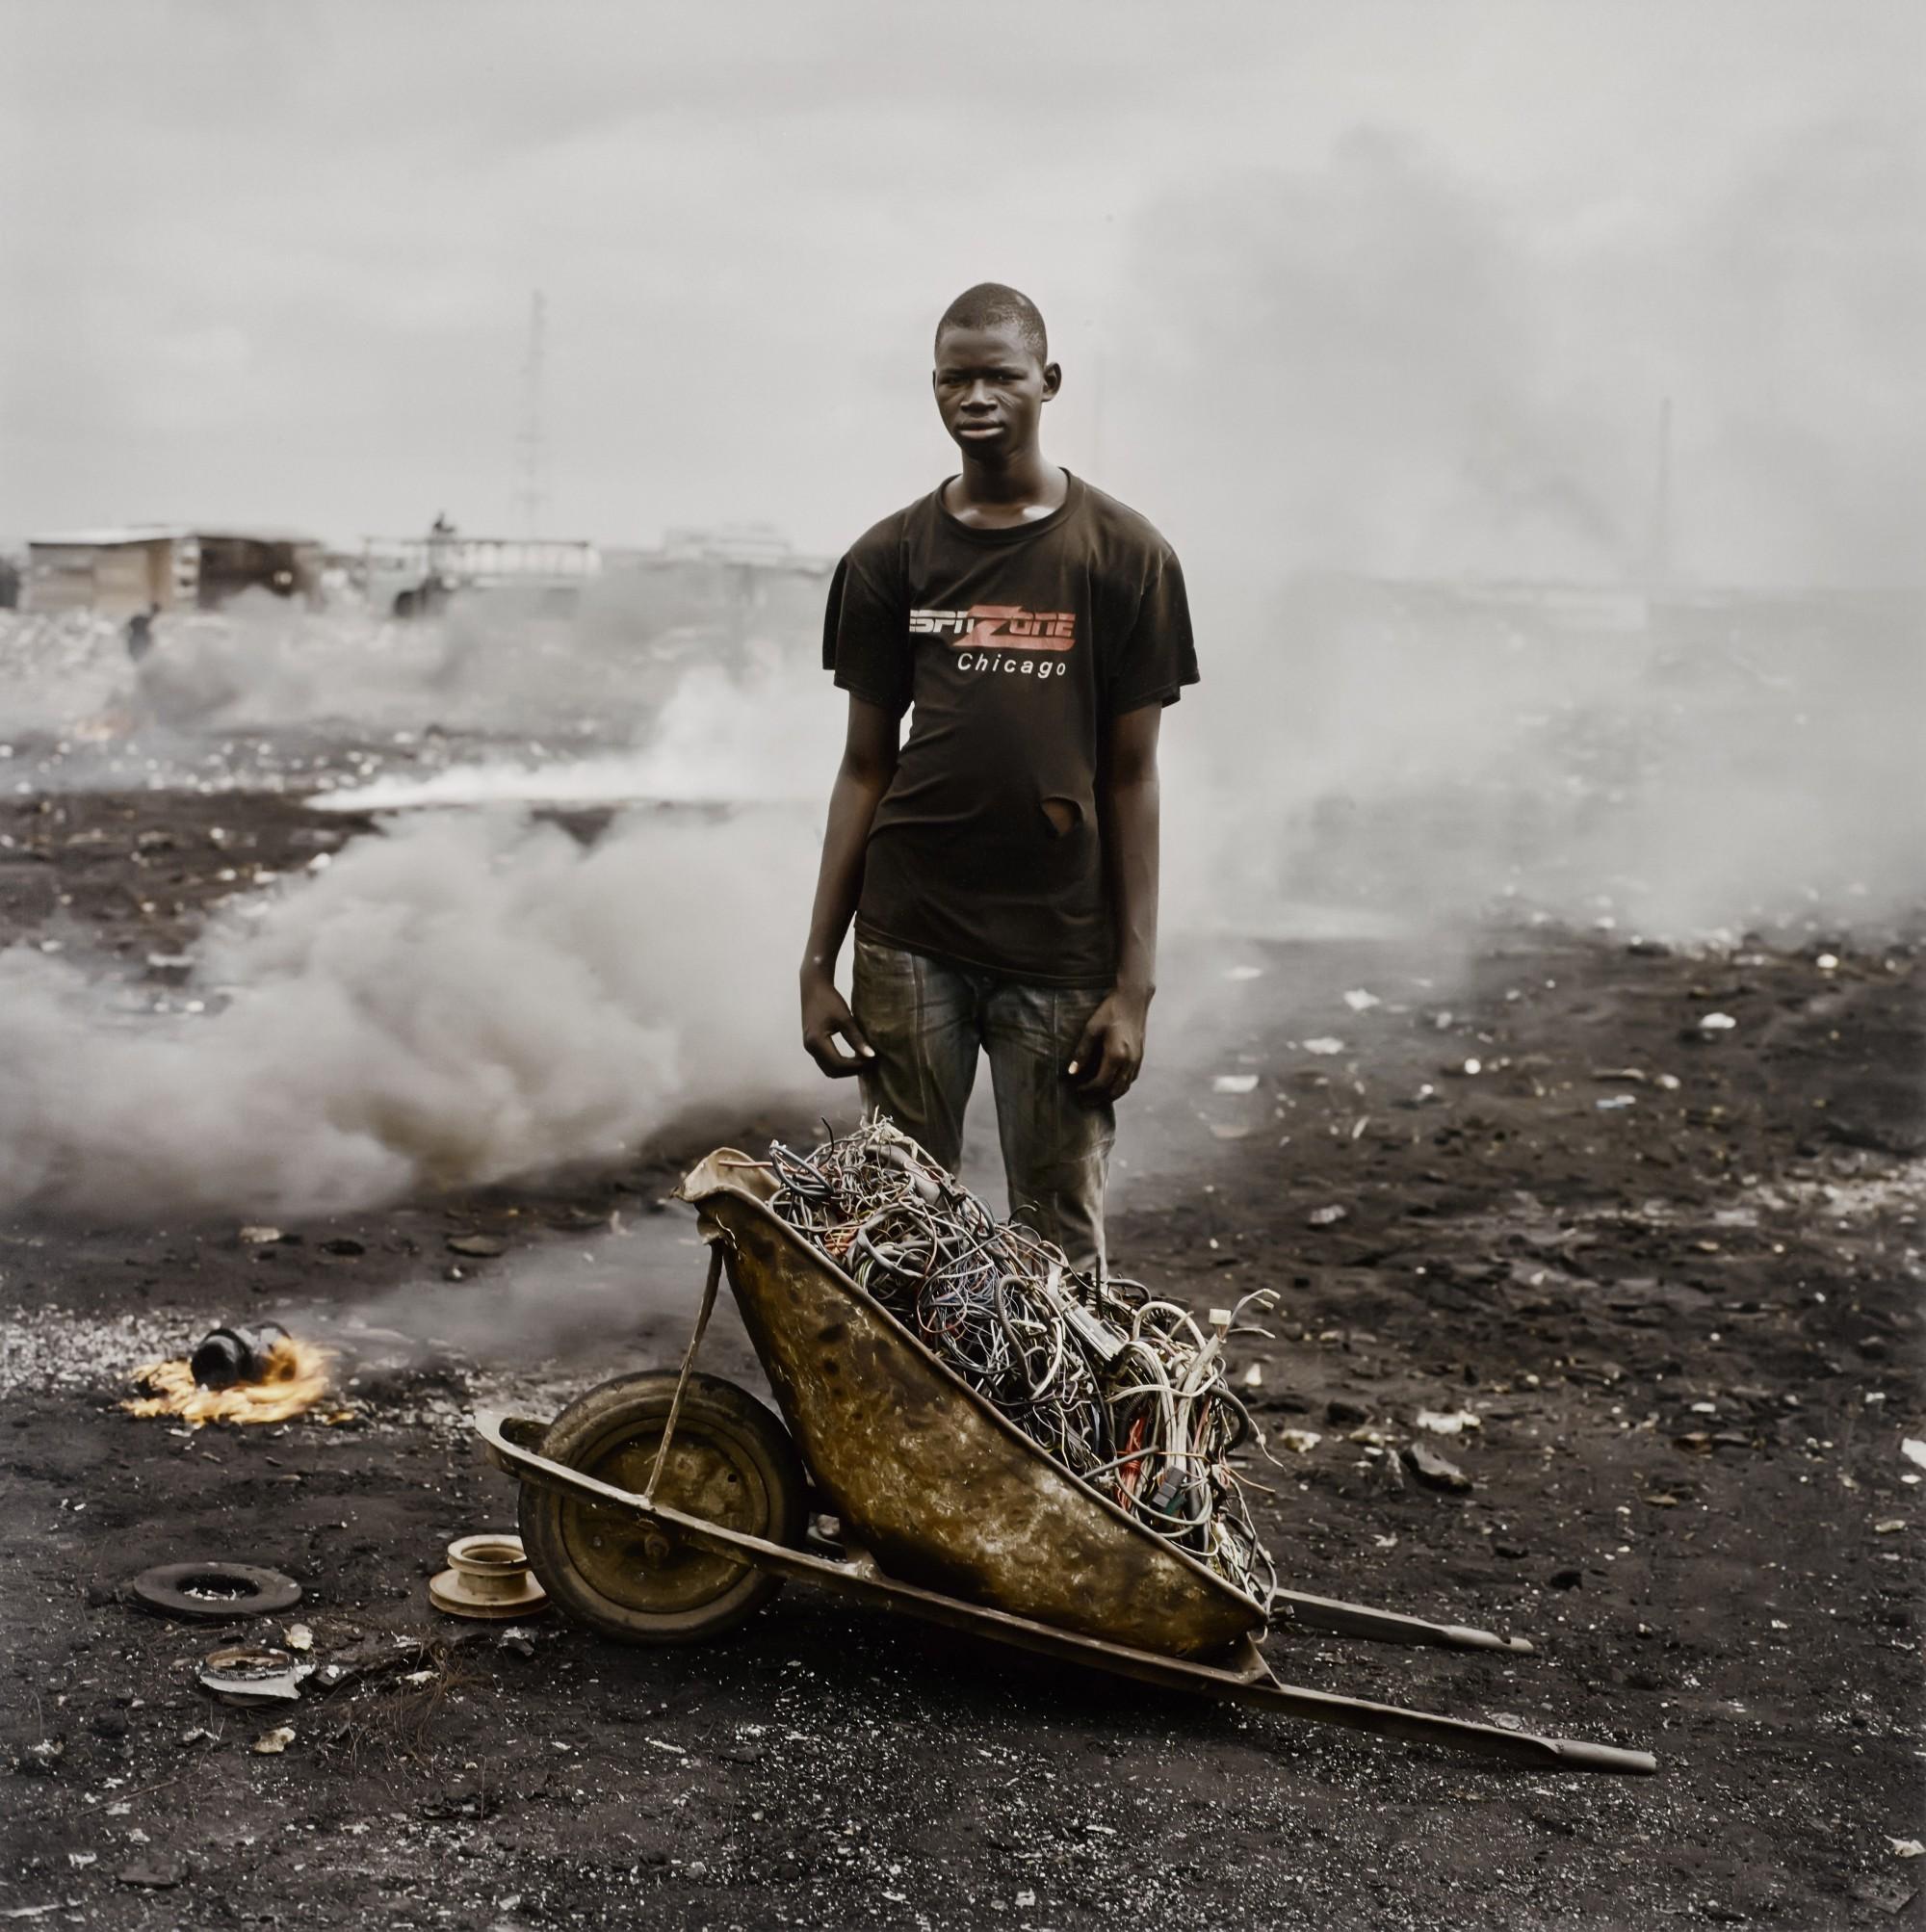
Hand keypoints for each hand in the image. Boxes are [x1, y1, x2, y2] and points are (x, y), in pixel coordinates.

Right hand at [801, 969, 875, 1078]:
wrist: (813, 987)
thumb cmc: (829, 999)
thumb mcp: (845, 1018)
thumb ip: (856, 1038)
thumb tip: (871, 1055)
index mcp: (816, 1041)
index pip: (838, 1064)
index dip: (856, 1066)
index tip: (872, 1060)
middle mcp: (810, 1048)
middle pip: (832, 1071)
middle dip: (851, 1071)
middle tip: (870, 1064)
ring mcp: (809, 1048)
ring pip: (829, 1069)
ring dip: (846, 1069)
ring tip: (863, 1061)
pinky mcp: (812, 1045)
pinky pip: (826, 1062)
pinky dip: (840, 1064)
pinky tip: (854, 1057)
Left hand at [1067, 985, 1150, 1102]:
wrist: (1133, 999)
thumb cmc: (1110, 1011)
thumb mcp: (1091, 1029)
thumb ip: (1082, 1052)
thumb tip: (1071, 1072)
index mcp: (1116, 1055)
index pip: (1101, 1083)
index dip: (1087, 1090)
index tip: (1076, 1090)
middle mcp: (1129, 1061)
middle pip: (1114, 1090)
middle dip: (1098, 1098)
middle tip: (1084, 1101)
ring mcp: (1137, 1060)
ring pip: (1125, 1087)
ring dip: (1110, 1095)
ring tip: (1095, 1098)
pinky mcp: (1140, 1056)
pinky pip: (1131, 1079)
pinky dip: (1120, 1087)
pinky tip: (1110, 1085)